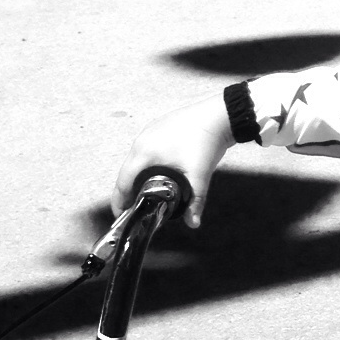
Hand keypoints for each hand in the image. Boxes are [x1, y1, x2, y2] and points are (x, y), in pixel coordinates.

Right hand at [112, 96, 234, 229]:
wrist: (219, 115)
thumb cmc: (206, 142)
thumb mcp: (199, 175)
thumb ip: (195, 201)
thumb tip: (193, 224)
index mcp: (144, 152)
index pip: (123, 181)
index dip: (120, 201)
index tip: (122, 215)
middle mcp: (141, 140)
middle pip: (126, 171)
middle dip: (127, 191)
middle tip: (133, 209)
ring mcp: (148, 131)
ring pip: (135, 159)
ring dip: (136, 176)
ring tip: (143, 193)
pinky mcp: (157, 127)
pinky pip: (144, 149)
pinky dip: (144, 164)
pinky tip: (154, 173)